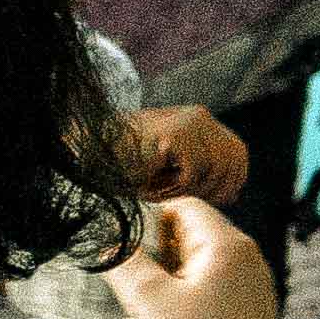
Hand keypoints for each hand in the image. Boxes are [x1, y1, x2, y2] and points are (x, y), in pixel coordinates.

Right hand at [110, 195, 288, 318]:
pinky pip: (209, 286)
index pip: (182, 206)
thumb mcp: (147, 301)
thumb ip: (123, 262)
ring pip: (198, 261)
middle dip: (153, 249)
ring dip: (166, 275)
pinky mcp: (247, 309)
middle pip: (190, 232)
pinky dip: (183, 294)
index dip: (146, 218)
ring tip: (143, 302)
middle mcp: (246, 257)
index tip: (118, 243)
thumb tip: (106, 241)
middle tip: (126, 276)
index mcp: (227, 245)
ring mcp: (250, 284)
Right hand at [124, 106, 252, 208]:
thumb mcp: (165, 167)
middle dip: (215, 188)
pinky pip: (192, 175)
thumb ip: (197, 171)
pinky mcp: (177, 135)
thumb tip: (232, 194)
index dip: (234, 178)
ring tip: (157, 191)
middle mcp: (199, 116)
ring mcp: (190, 123)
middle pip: (230, 161)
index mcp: (198, 120)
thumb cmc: (118, 165)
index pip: (235, 150)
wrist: (84, 152)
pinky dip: (171, 188)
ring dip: (186, 190)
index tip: (223, 199)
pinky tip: (148, 186)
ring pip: (213, 170)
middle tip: (187, 202)